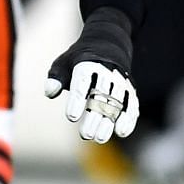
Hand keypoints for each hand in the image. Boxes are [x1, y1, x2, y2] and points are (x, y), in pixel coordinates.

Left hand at [44, 11, 140, 143]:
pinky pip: (132, 105)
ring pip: (117, 103)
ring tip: (100, 138)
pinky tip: (122, 132)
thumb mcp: (63, 63)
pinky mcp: (131, 89)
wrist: (107, 45)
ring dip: (110, 121)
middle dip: (94, 117)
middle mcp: (107, 73)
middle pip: (101, 97)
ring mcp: (121, 81)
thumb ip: (55, 78)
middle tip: (86, 135)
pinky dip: (129, 118)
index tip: (71, 117)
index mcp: (87, 65)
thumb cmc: (77, 60)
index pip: (82, 84)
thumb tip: (50, 93)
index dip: (77, 101)